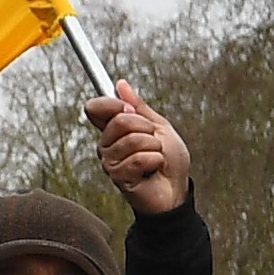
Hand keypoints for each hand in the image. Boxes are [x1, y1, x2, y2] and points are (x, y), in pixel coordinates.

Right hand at [85, 86, 193, 213]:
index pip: (95, 108)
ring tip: (155, 157)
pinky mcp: (118, 177)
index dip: (113, 104)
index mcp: (113, 130)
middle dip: (146, 128)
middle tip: (153, 141)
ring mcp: (110, 162)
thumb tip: (121, 85)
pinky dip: (155, 161)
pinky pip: (138, 158)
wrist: (177, 189)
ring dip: (154, 147)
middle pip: (120, 121)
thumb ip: (139, 107)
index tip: (130, 108)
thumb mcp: (159, 126)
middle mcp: (106, 145)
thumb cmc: (169, 161)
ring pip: (133, 140)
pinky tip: (154, 169)